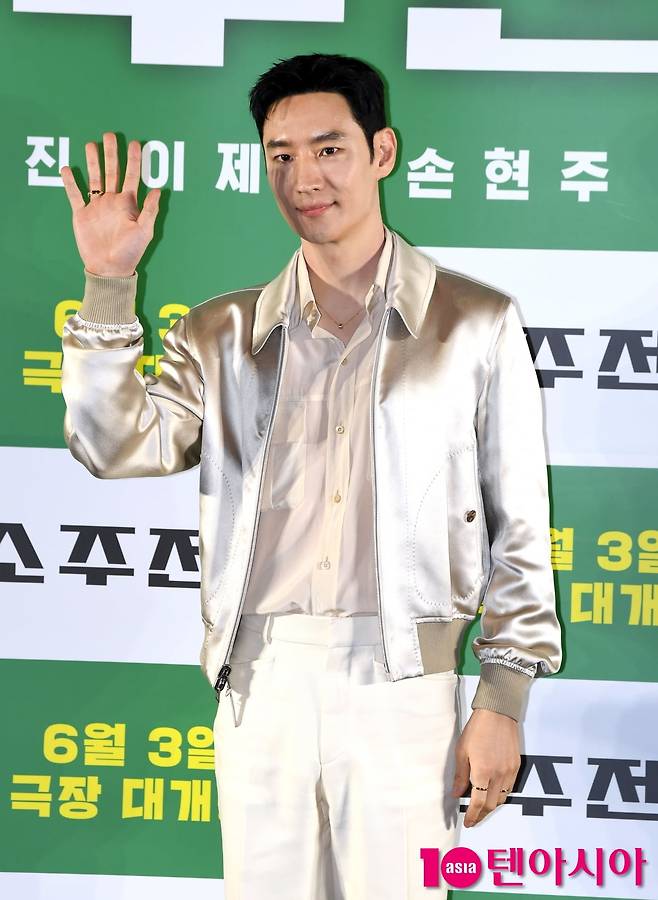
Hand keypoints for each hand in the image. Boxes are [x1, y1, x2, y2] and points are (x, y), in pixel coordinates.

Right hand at [60, 132, 160, 276]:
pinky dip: (70, 182)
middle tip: (110, 135)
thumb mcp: (145, 231)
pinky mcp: (81, 214)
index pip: (133, 176)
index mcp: (128, 204)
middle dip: (112, 154)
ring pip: (94, 178)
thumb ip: (150, 210)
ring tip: (90, 145)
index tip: (135, 143)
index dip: (134, 160)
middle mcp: (112, 201)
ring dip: (92, 162)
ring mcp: (97, 206)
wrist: (109, 268)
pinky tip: (67, 168)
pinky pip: (75, 194)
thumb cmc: (130, 252)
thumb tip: (159, 189)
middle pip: (112, 171)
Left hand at [451, 707, 520, 826]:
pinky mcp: (517, 766)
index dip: (473, 816)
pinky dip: (501, 795)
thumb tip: (456, 794)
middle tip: (474, 819)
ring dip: (492, 806)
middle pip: (491, 805)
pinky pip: (509, 788)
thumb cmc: (477, 729)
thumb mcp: (462, 751)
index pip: (478, 803)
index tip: (468, 822)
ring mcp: (510, 771)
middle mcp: (499, 775)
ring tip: (482, 808)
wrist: (498, 713)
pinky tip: (493, 793)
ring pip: (502, 798)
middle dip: (482, 815)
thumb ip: (460, 776)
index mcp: (483, 772)